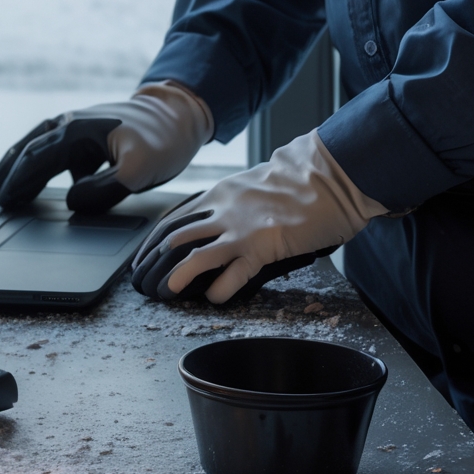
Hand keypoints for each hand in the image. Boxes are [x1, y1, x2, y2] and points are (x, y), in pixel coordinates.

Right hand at [0, 83, 212, 213]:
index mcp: (77, 130)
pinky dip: (41, 160)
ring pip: (39, 145)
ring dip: (20, 161)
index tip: (5, 201)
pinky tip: (40, 174)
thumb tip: (71, 203)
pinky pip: (56, 148)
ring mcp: (80, 126)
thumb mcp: (136, 171)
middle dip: (11, 171)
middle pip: (30, 149)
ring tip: (2, 179)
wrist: (181, 114)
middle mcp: (72, 124)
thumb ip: (102, 190)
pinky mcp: (90, 133)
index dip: (19, 181)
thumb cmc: (162, 140)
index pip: (37, 159)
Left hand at [130, 130, 386, 305]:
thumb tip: (220, 220)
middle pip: (175, 236)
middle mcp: (223, 208)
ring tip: (166, 291)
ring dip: (178, 275)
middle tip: (145, 279)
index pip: (174, 218)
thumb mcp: (254, 184)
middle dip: (155, 260)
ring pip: (196, 254)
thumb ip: (234, 202)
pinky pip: (233, 273)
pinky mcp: (263, 246)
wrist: (330, 175)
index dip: (154, 241)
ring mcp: (241, 228)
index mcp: (220, 192)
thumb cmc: (299, 180)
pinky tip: (214, 298)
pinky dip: (220, 289)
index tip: (144, 257)